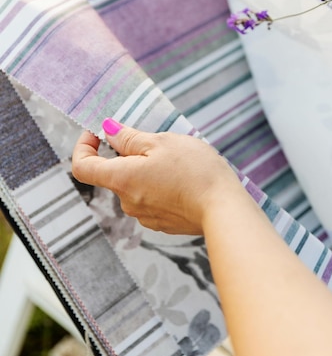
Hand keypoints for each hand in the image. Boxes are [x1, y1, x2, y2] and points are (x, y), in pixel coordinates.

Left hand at [71, 119, 243, 234]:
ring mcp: (145, 216)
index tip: (97, 133)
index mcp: (122, 179)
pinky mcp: (163, 223)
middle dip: (129, 154)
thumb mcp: (162, 142)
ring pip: (135, 185)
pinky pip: (152, 198)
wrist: (224, 209)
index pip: (83, 167)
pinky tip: (184, 179)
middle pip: (114, 174)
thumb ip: (129, 138)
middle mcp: (128, 202)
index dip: (84, 146)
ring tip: (178, 161)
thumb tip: (108, 131)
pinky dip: (160, 185)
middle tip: (157, 140)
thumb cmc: (194, 171)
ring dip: (148, 170)